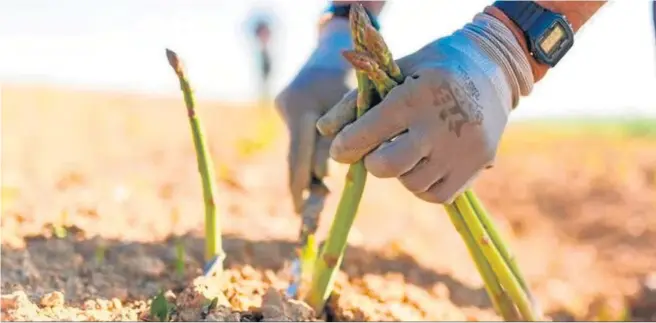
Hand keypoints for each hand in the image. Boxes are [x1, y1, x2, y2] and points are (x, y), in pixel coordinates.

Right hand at [275, 18, 353, 212]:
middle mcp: (289, 106)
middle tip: (305, 213)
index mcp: (303, 106)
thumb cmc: (357, 74)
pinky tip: (318, 171)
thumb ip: (346, 138)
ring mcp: (285, 104)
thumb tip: (330, 176)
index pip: (301, 155)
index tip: (302, 211)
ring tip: (315, 197)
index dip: (301, 186)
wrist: (338, 41)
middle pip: (295, 156)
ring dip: (309, 169)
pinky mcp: (286, 104)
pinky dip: (310, 152)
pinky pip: (300, 136)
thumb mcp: (356, 106)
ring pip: (299, 148)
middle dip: (303, 184)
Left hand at [317, 13, 533, 203]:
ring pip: (412, 185)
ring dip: (400, 172)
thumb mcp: (396, 70)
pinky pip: (437, 195)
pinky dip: (423, 186)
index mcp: (417, 95)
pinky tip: (424, 163)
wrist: (494, 65)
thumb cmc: (433, 66)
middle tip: (377, 150)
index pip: (370, 132)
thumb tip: (323, 130)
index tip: (340, 149)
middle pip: (388, 167)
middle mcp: (442, 124)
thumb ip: (358, 99)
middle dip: (373, 162)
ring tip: (409, 149)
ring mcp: (464, 147)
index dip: (346, 145)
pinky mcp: (479, 163)